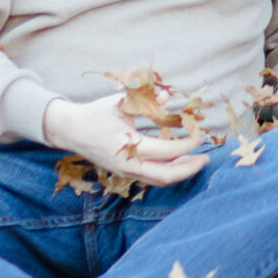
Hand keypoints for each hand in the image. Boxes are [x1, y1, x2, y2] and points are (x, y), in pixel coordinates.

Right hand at [42, 92, 206, 187]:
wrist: (70, 130)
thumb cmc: (96, 114)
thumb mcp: (120, 102)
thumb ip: (146, 100)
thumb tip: (168, 96)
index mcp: (129, 147)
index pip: (167, 150)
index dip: (188, 143)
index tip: (201, 133)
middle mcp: (128, 165)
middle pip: (166, 176)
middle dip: (189, 168)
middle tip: (206, 158)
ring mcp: (126, 172)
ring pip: (159, 180)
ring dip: (180, 172)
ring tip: (196, 161)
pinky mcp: (124, 173)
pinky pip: (151, 178)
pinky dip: (167, 172)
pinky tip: (177, 161)